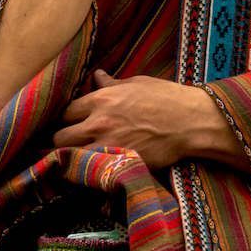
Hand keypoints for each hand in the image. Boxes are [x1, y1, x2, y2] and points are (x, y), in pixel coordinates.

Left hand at [52, 70, 203, 168]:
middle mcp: (99, 123)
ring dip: (72, 159)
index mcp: (102, 100)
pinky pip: (92, 172)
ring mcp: (108, 146)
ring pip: (71, 158)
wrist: (191, 121)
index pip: (66, 111)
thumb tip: (97, 76)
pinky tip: (92, 172)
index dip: (66, 119)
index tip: (70, 124)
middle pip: (60, 137)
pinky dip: (89, 173)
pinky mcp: (120, 164)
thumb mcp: (137, 84)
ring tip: (76, 161)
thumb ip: (112, 83)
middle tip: (70, 144)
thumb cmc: (167, 98)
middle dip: (61, 141)